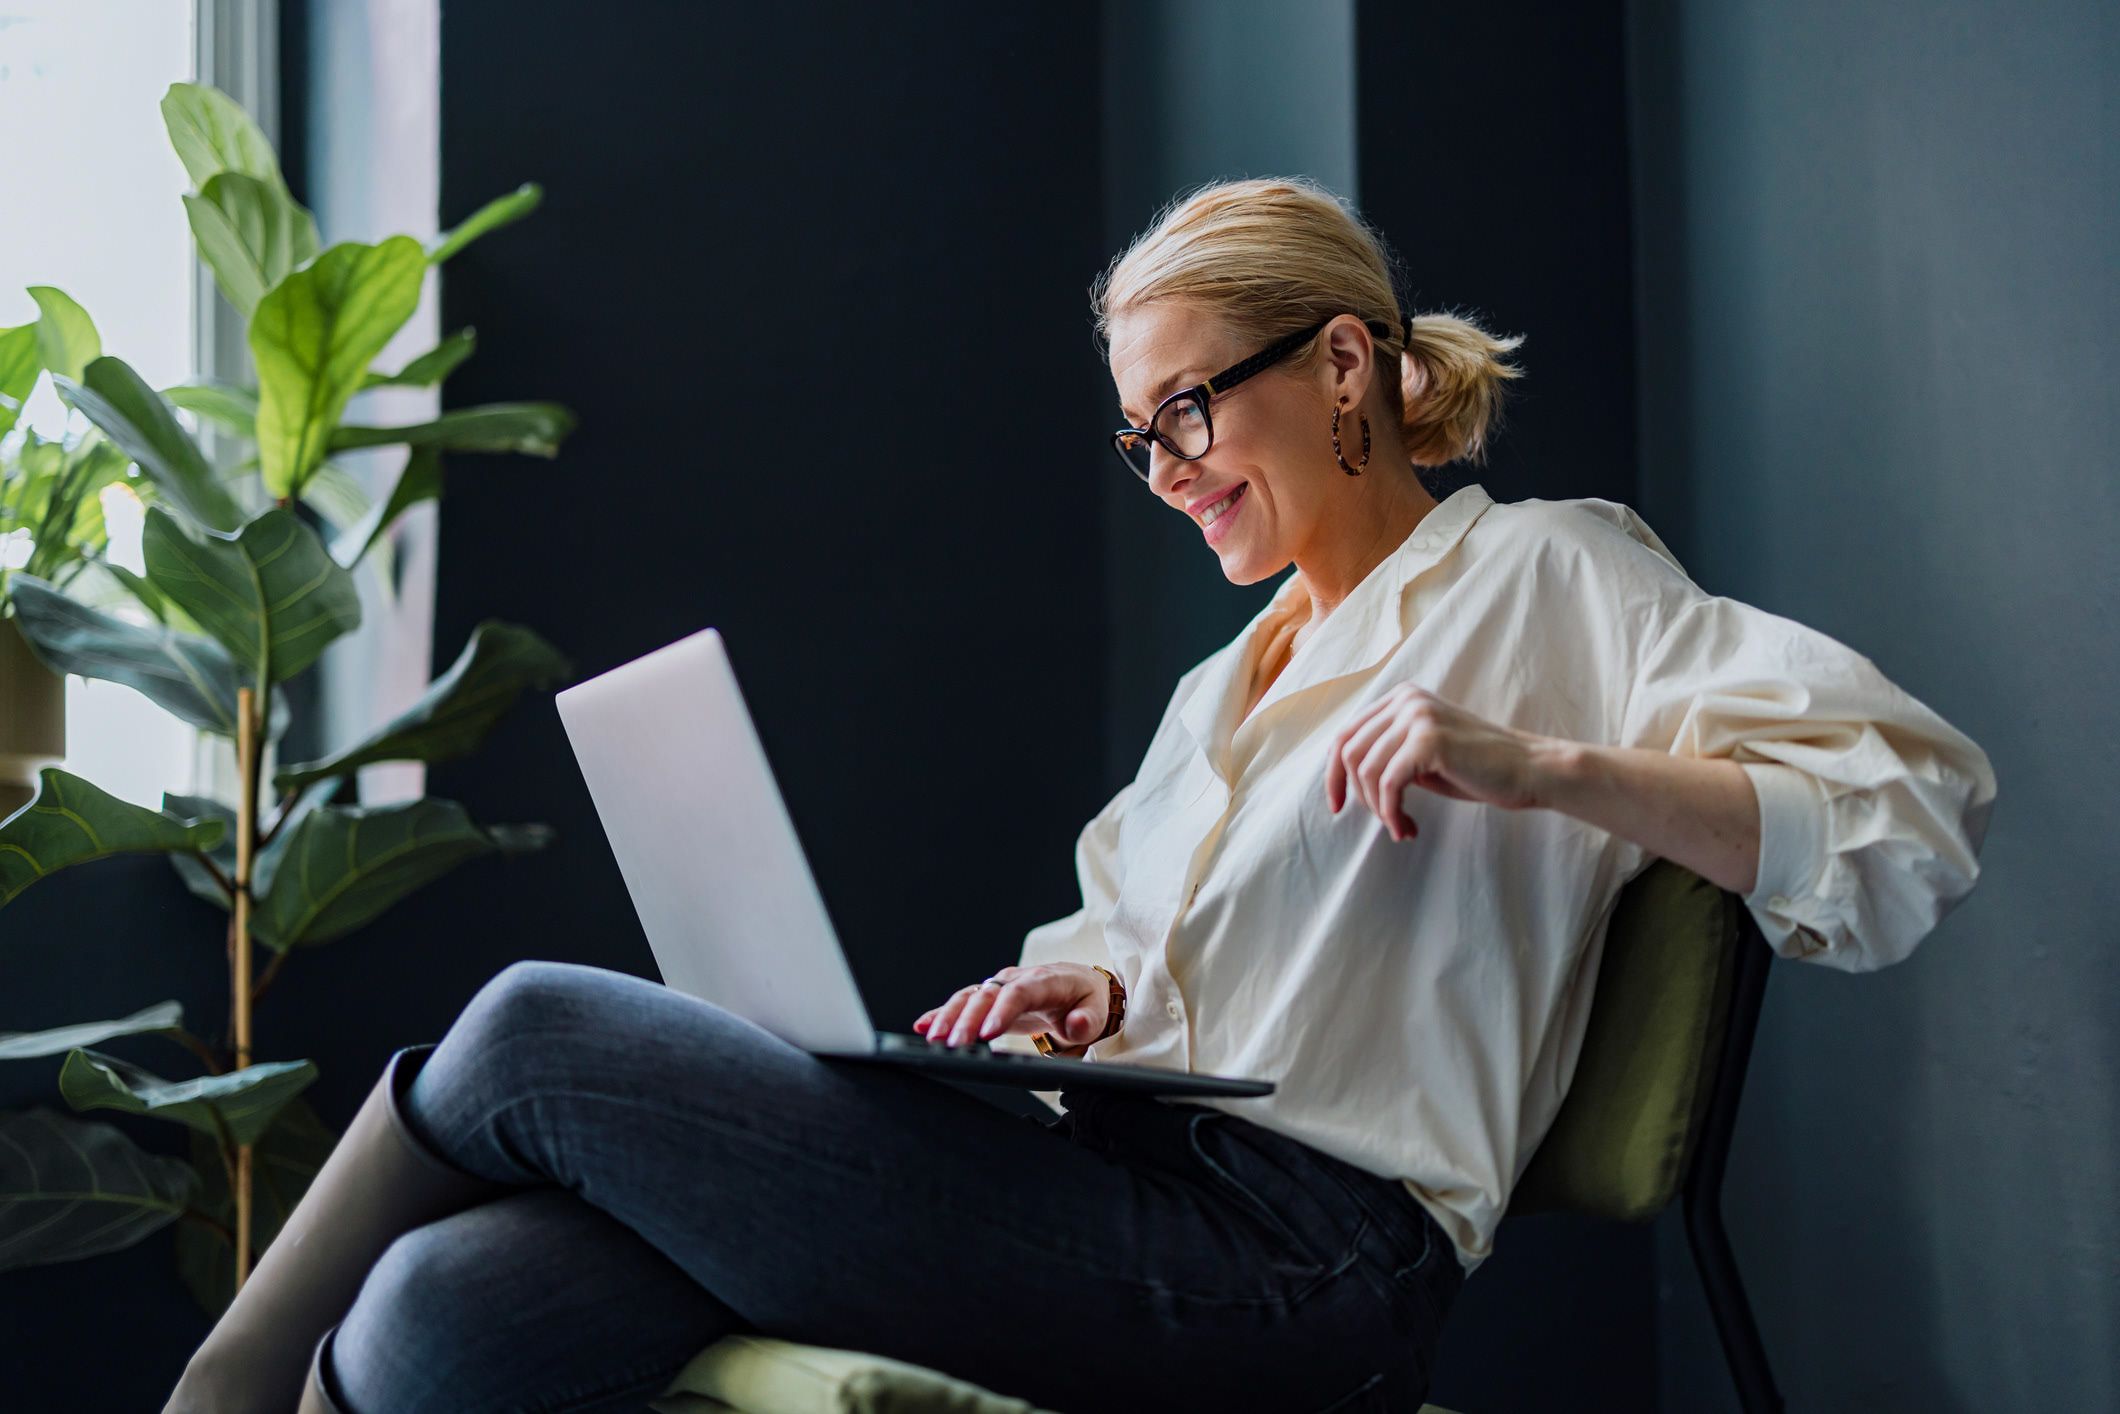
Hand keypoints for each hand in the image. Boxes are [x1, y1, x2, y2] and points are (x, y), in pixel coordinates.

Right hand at [912, 963, 1108, 1048]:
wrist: (1080, 986)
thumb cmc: (1087, 999)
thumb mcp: (1098, 1010)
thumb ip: (1088, 1019)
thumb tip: (1076, 1025)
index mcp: (1045, 981)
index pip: (1019, 993)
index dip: (1001, 1012)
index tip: (987, 1034)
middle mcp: (1017, 979)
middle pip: (988, 996)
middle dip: (967, 1019)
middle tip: (951, 1043)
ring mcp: (1001, 987)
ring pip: (970, 997)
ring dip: (949, 1017)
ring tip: (932, 1038)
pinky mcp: (990, 999)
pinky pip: (964, 1003)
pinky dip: (942, 1013)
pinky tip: (923, 1025)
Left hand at [1324, 683, 1551, 839]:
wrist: (1529, 770)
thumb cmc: (1478, 769)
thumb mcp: (1423, 756)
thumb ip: (1388, 755)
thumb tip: (1343, 778)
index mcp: (1402, 698)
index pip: (1346, 734)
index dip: (1334, 775)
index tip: (1338, 806)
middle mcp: (1406, 700)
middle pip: (1348, 752)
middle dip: (1357, 795)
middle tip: (1383, 821)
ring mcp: (1417, 716)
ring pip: (1366, 771)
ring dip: (1379, 809)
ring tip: (1401, 827)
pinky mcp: (1429, 739)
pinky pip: (1388, 784)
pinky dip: (1392, 813)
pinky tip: (1407, 829)